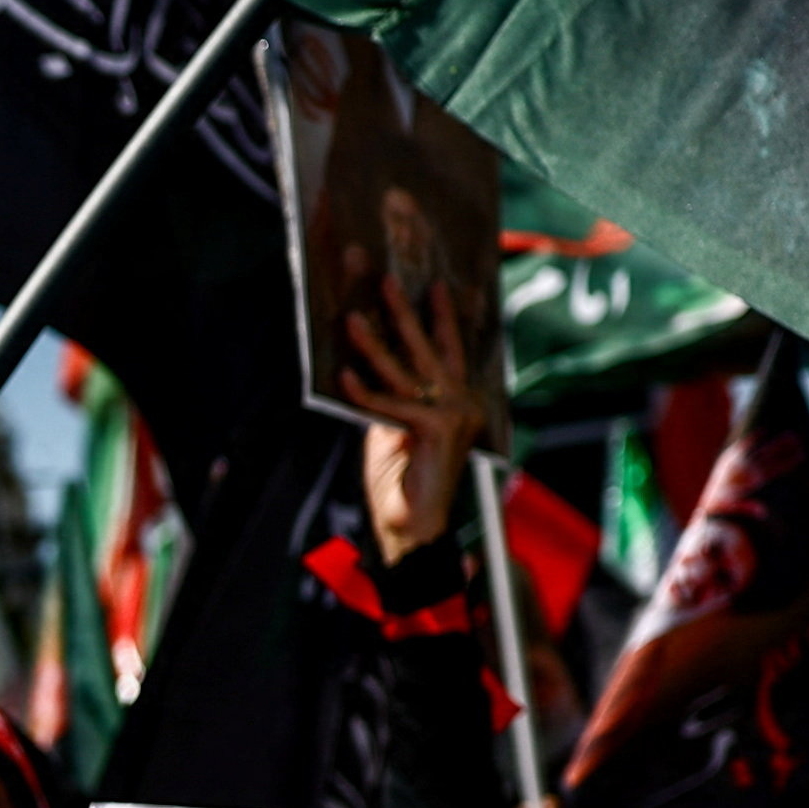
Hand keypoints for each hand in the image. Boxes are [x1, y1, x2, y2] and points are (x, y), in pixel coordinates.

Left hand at [336, 275, 483, 557]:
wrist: (412, 529)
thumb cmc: (401, 481)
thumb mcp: (396, 428)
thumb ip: (394, 396)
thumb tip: (370, 364)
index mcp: (461, 400)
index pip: (451, 349)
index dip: (443, 316)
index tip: (434, 284)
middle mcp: (465, 403)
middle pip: (430, 348)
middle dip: (405, 312)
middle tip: (384, 279)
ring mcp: (455, 416)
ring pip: (406, 371)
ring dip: (375, 343)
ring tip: (351, 319)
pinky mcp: (436, 431)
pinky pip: (392, 406)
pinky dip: (365, 392)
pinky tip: (343, 375)